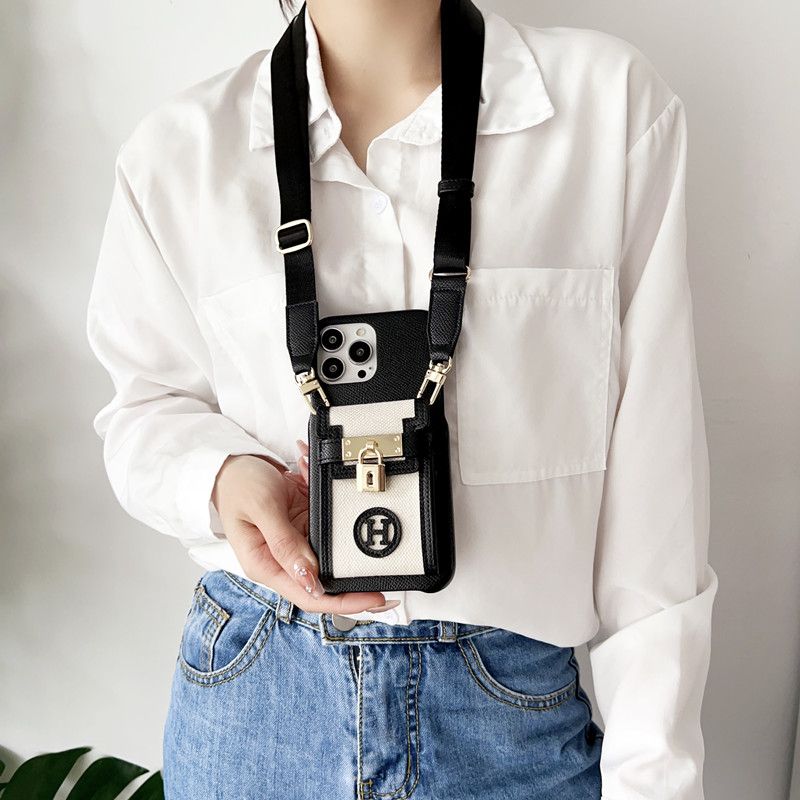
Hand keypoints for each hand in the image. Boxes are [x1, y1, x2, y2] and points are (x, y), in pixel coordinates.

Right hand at [212, 451, 392, 613]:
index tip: (375, 598)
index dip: (346, 602)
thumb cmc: (237, 486)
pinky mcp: (303, 526)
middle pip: (326, 581)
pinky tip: (315, 477)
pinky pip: (326, 523)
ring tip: (334, 496)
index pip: (311, 596)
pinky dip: (329, 501)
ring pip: (330, 549)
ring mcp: (294, 544)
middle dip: (356, 575)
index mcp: (267, 565)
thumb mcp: (262, 509)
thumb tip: (311, 578)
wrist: (228, 466)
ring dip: (340, 525)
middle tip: (391, 575)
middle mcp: (282, 560)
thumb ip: (285, 543)